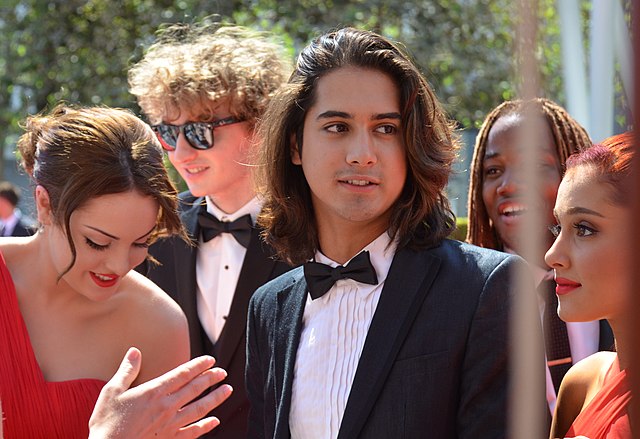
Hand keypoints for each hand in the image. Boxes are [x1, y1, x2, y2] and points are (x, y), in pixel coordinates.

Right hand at [88, 347, 231, 437]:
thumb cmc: (106, 422)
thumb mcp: (112, 391)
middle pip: (195, 389)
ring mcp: (169, 425)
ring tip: (228, 390)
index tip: (211, 360)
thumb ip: (127, 370)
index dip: (199, 365)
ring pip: (199, 409)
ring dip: (215, 399)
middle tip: (223, 372)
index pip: (183, 374)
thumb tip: (134, 351)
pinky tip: (214, 421)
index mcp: (154, 392)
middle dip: (211, 378)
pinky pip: (192, 432)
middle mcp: (166, 406)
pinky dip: (205, 426)